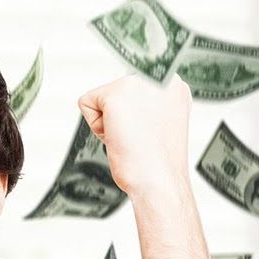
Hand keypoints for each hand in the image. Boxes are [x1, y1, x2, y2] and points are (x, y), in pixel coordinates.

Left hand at [78, 74, 190, 195]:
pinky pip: (86, 103)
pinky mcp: (115, 94)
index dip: (134, 117)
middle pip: (116, 92)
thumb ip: (148, 104)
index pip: (133, 91)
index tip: (148, 133)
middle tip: (139, 138)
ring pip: (102, 98)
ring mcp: (138, 82)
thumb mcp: (161, 121)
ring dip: (110, 123)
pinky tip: (119, 137)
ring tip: (131, 139)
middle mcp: (158, 76)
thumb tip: (129, 100)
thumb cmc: (159, 162)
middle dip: (121, 118)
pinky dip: (96, 126)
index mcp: (172, 83)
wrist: (159, 182)